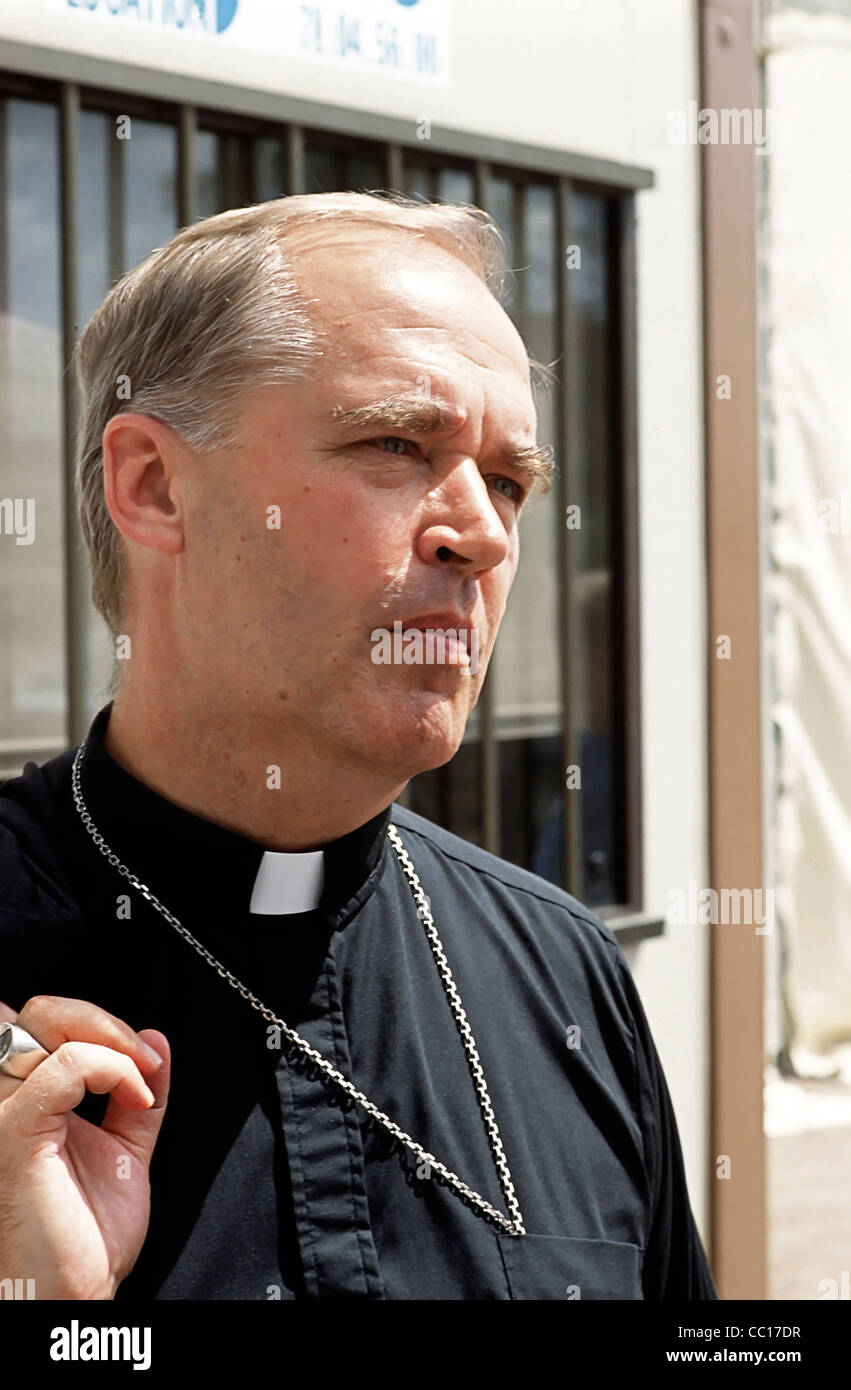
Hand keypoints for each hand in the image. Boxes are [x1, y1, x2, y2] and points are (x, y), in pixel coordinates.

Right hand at [0, 995, 169, 1299]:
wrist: (72, 1296)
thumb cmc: (85, 1238)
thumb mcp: (122, 1150)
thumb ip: (134, 1096)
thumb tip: (156, 1039)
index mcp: (23, 1101)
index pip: (35, 1023)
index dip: (88, 1020)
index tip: (141, 1054)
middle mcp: (3, 1101)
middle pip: (35, 1011)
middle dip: (98, 1017)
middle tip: (142, 1056)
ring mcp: (3, 1114)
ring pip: (41, 1023)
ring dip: (109, 1036)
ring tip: (143, 1077)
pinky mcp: (16, 1133)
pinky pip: (63, 1067)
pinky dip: (112, 1069)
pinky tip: (138, 1100)